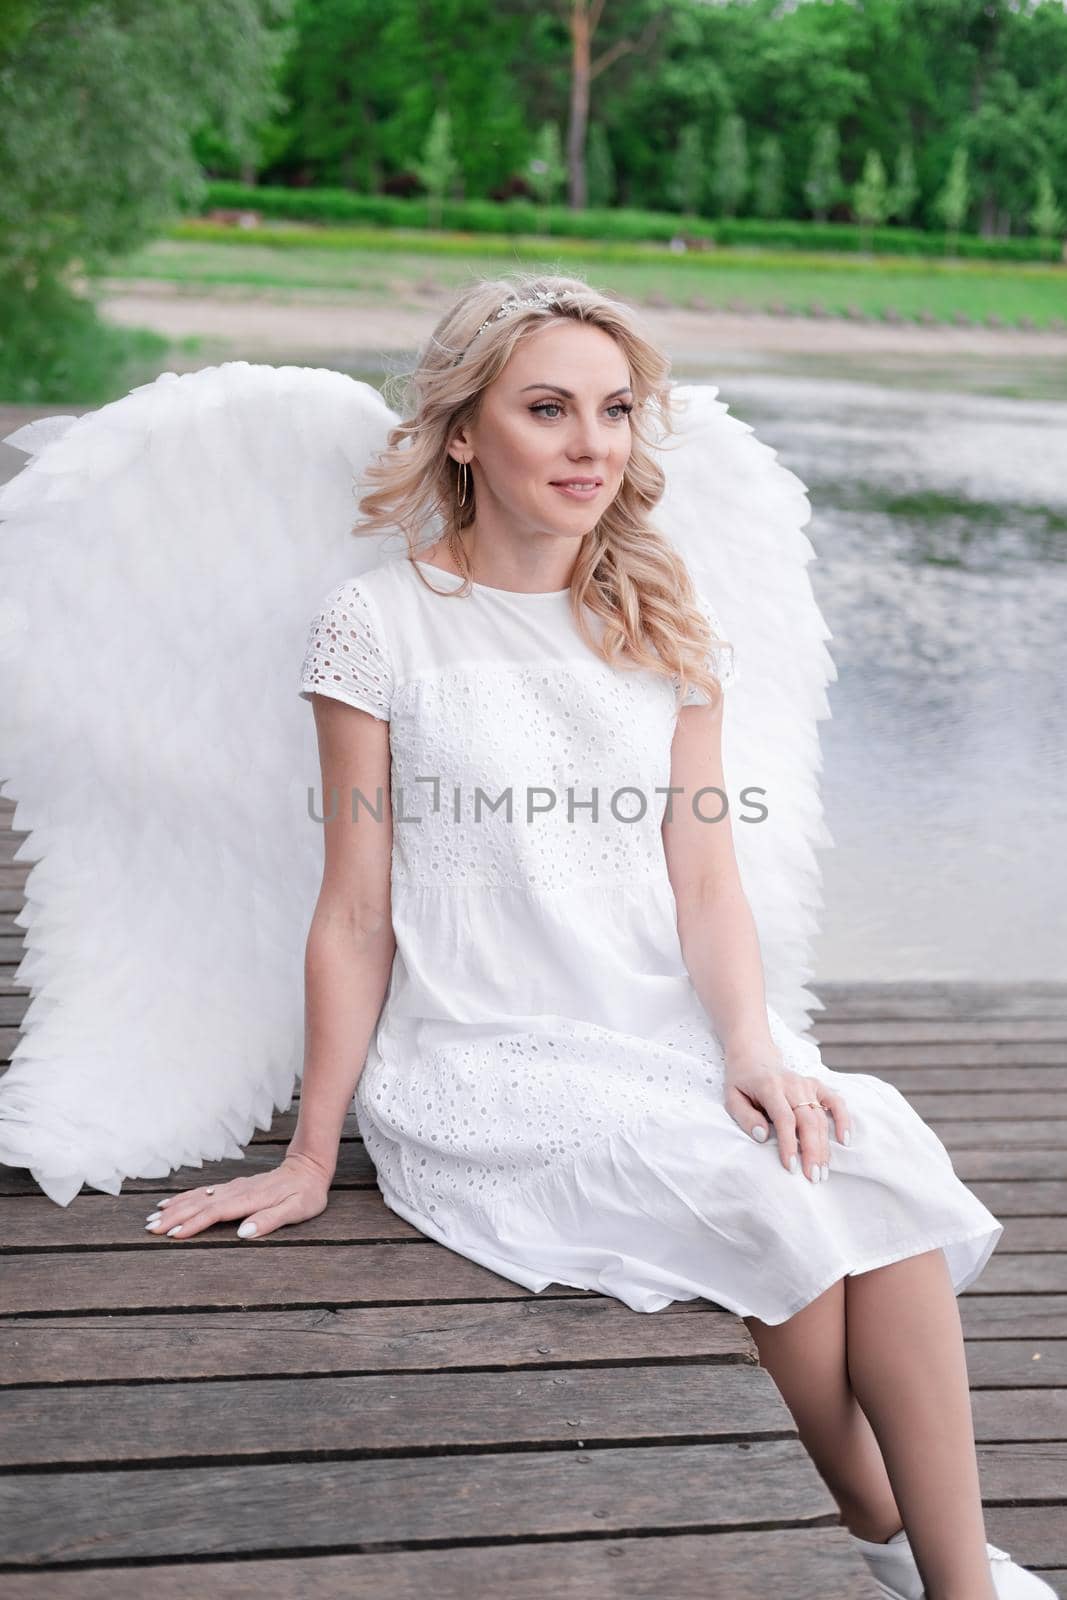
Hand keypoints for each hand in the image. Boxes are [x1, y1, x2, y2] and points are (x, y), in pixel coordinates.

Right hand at [142, 1151, 331, 1240]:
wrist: (309, 1168)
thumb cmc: (306, 1193)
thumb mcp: (297, 1209)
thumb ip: (271, 1219)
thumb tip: (243, 1232)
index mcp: (250, 1199)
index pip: (216, 1212)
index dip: (194, 1223)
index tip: (173, 1234)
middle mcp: (237, 1191)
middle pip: (200, 1204)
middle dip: (174, 1216)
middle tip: (150, 1228)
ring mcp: (234, 1188)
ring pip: (199, 1197)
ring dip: (175, 1207)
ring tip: (153, 1217)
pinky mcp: (233, 1187)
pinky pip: (204, 1192)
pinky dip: (185, 1198)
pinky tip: (172, 1202)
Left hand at [724, 1054, 850, 1183]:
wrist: (753, 1057)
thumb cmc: (741, 1082)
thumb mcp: (732, 1098)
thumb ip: (745, 1117)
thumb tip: (761, 1136)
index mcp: (769, 1086)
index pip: (784, 1118)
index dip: (789, 1144)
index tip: (791, 1167)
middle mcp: (792, 1083)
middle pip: (807, 1120)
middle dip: (811, 1151)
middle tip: (813, 1177)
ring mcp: (806, 1083)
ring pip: (821, 1117)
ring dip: (824, 1146)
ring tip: (822, 1171)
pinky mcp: (816, 1085)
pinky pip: (835, 1101)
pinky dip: (843, 1119)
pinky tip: (844, 1140)